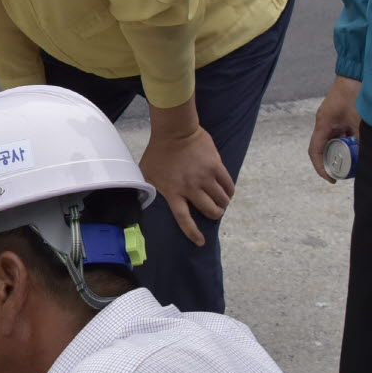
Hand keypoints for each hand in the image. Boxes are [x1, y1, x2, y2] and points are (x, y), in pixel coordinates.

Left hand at [139, 126, 233, 246]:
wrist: (175, 130)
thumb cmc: (158, 151)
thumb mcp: (146, 173)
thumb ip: (147, 188)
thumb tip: (142, 201)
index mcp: (174, 192)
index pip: (184, 219)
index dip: (193, 232)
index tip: (200, 242)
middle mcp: (191, 187)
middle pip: (209, 210)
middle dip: (214, 215)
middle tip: (214, 213)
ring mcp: (205, 177)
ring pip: (221, 199)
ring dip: (222, 204)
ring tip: (221, 202)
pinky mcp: (216, 166)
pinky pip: (228, 184)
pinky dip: (229, 191)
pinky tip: (228, 192)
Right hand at [308, 76, 361, 180]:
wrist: (357, 71)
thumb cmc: (354, 92)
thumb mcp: (360, 120)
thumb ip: (363, 139)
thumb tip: (371, 158)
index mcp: (323, 124)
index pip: (315, 151)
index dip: (321, 167)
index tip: (332, 178)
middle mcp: (325, 122)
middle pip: (324, 147)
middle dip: (334, 161)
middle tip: (346, 172)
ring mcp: (334, 117)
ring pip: (335, 140)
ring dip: (343, 150)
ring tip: (356, 160)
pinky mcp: (342, 114)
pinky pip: (342, 132)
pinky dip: (350, 140)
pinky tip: (362, 144)